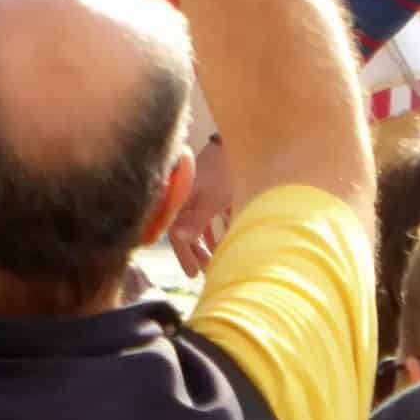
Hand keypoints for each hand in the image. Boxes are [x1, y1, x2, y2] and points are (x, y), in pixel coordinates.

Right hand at [168, 137, 231, 275]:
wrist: (243, 144)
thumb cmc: (225, 171)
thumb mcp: (212, 198)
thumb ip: (196, 220)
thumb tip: (179, 238)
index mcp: (183, 199)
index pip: (176, 232)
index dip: (184, 255)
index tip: (193, 274)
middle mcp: (189, 199)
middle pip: (187, 231)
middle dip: (197, 254)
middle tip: (206, 272)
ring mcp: (202, 196)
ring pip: (200, 227)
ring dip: (207, 245)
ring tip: (215, 263)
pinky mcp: (215, 194)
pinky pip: (211, 219)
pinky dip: (216, 233)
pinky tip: (223, 245)